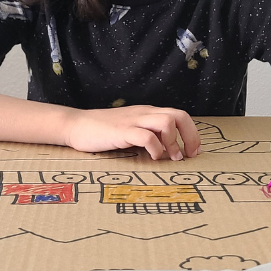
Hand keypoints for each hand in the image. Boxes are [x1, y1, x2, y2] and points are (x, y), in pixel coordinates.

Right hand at [64, 105, 200, 160]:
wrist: (77, 126)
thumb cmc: (104, 132)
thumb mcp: (132, 131)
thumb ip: (149, 135)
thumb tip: (168, 150)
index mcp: (148, 113)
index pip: (180, 115)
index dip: (192, 133)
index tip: (193, 151)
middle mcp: (144, 113)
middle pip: (179, 115)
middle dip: (190, 137)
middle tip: (188, 155)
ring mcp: (133, 121)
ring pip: (166, 121)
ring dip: (173, 142)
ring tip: (170, 158)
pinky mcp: (121, 131)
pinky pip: (146, 136)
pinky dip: (155, 148)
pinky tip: (152, 157)